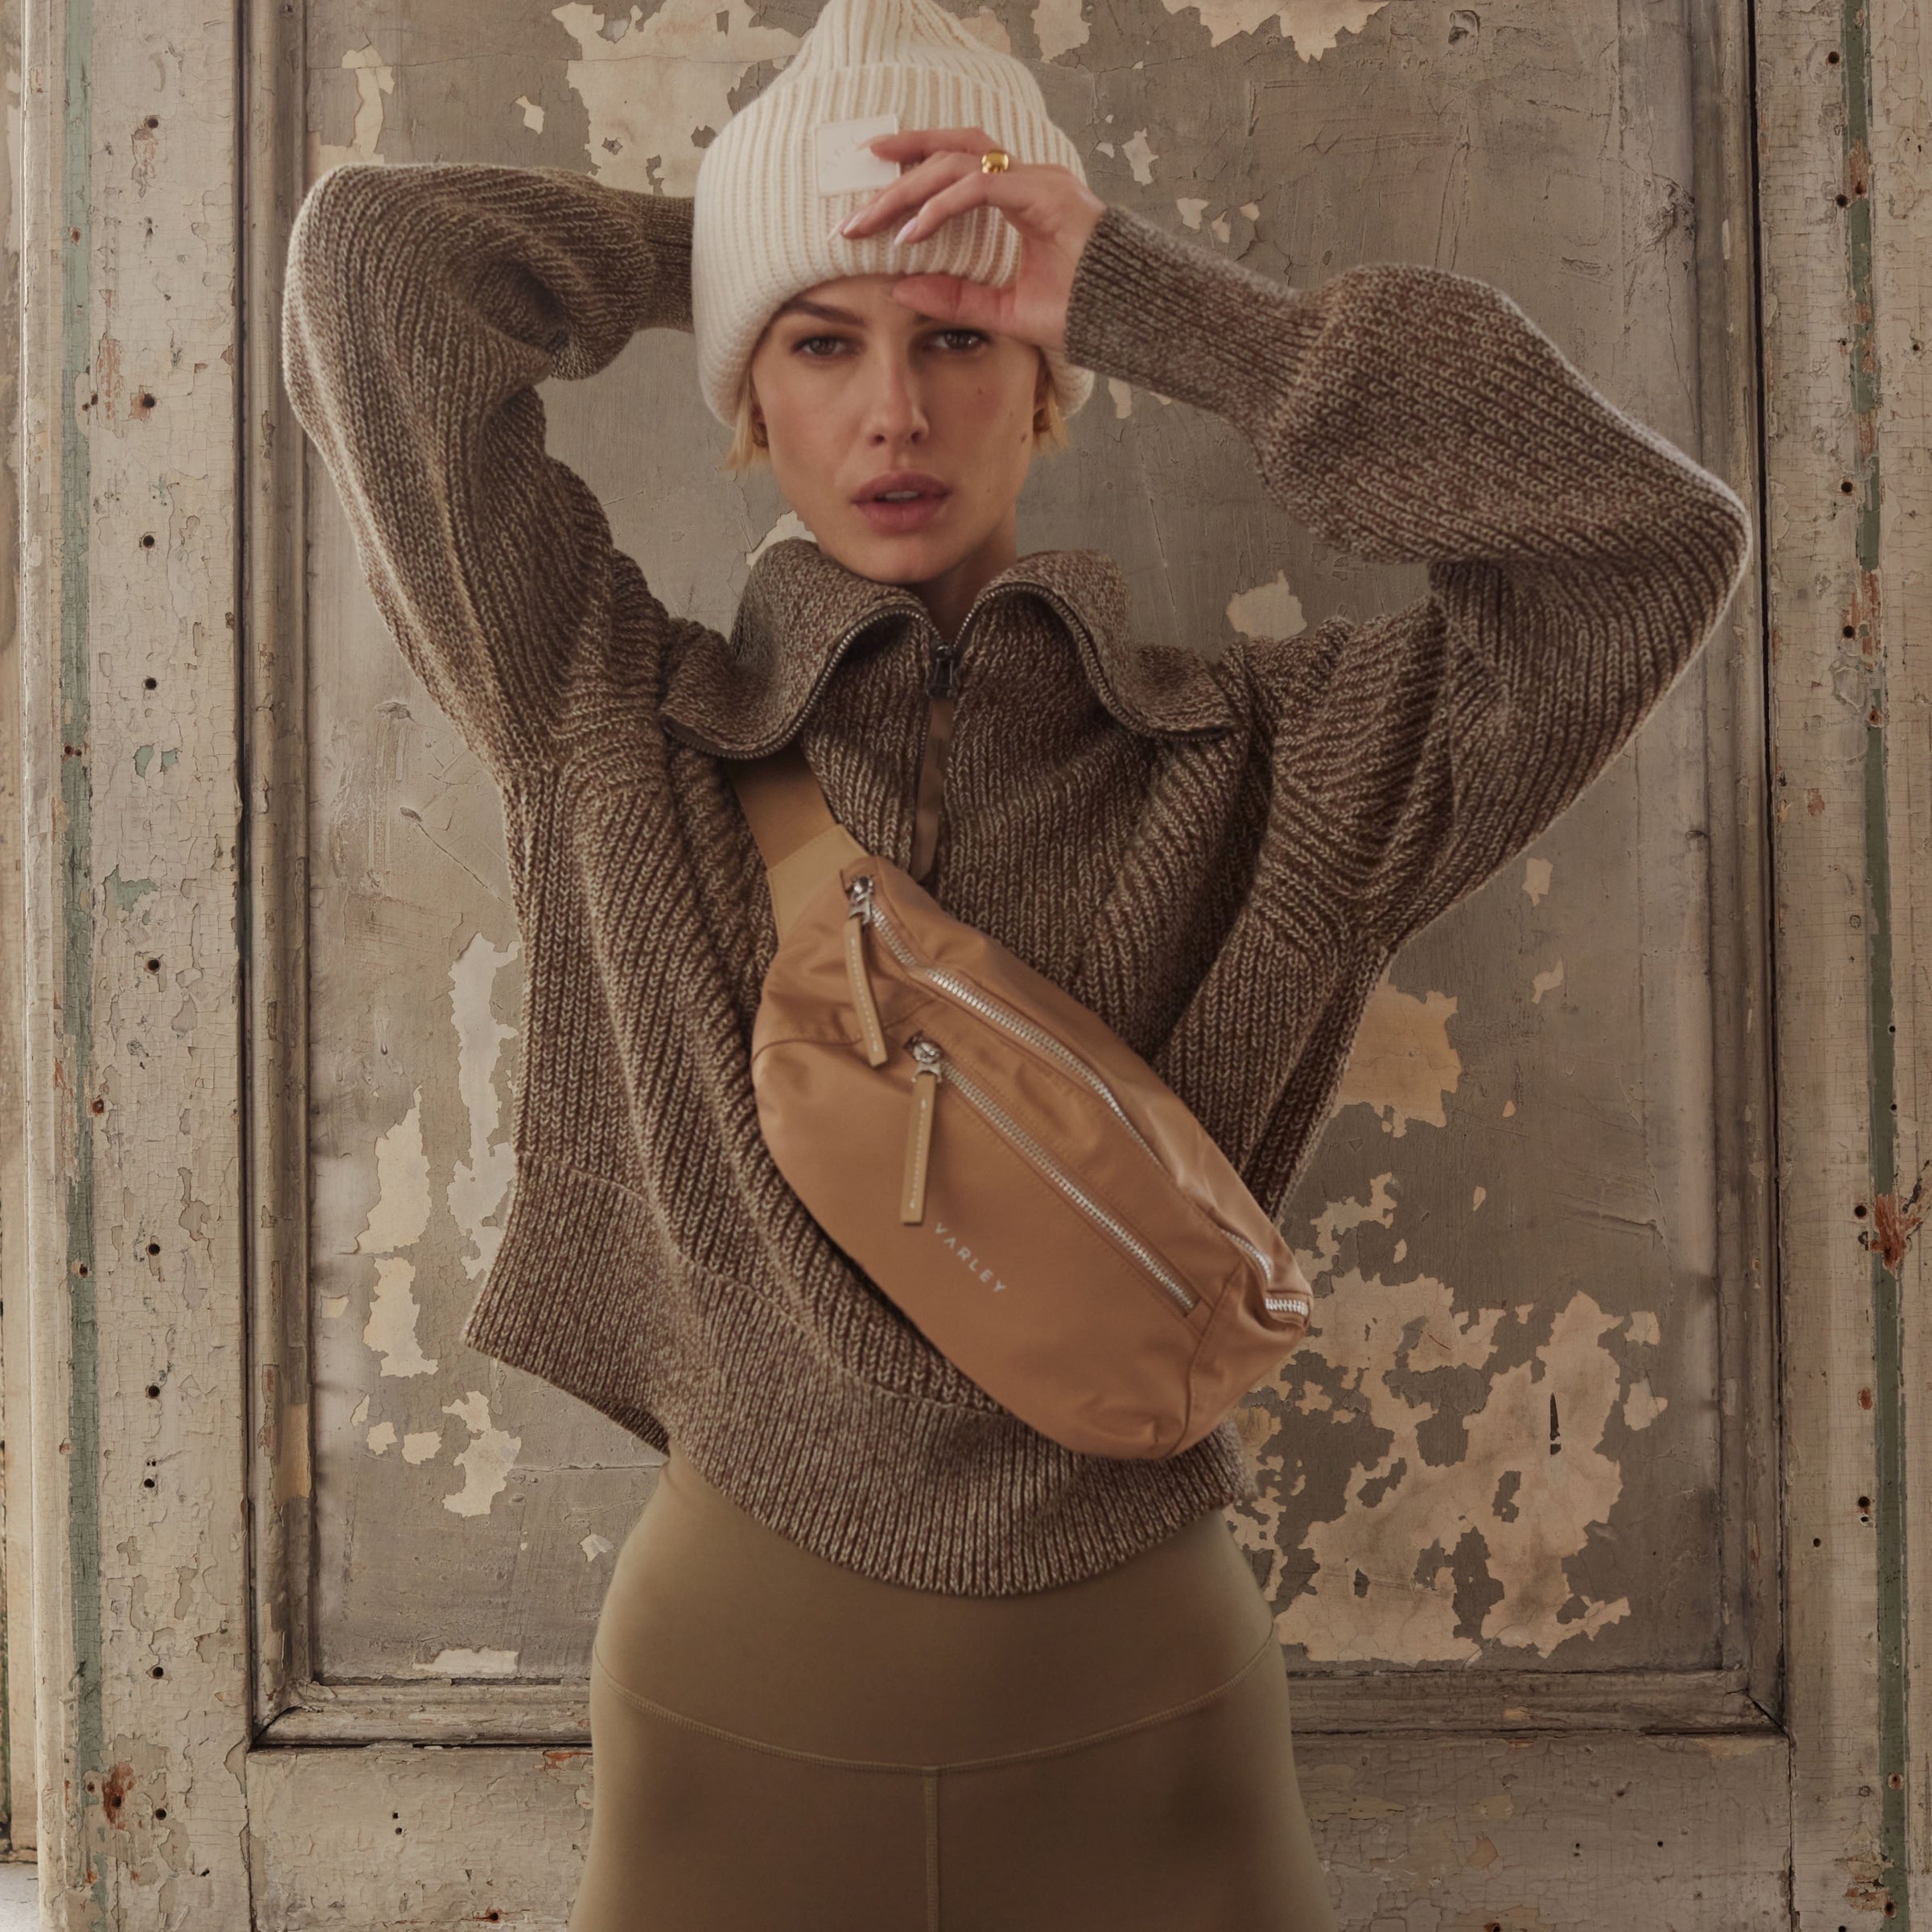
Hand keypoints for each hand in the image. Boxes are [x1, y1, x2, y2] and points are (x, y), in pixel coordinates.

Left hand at [833, 126, 1105, 352]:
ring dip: (908, 187)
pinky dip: (942, 206)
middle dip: (897, 171)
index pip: (957, 165)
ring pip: (958, 161)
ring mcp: (1037, 180)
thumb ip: (956, 297)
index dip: (912, 173)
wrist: (1130, 317)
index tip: (870, 202)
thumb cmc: (1081, 310)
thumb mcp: (1003, 309)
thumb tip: (900, 289)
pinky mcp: (1044, 195)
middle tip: (852, 207)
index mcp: (1020, 194)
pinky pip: (981, 185)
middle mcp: (1027, 176)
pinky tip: (913, 231)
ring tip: (870, 218)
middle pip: (950, 150)